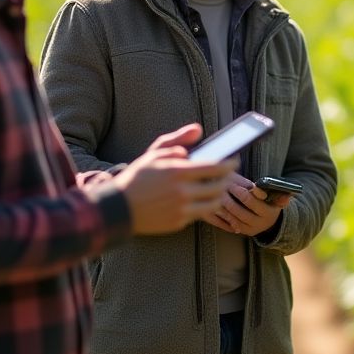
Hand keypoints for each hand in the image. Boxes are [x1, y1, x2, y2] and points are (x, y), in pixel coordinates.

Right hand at [114, 124, 236, 234]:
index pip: (215, 168)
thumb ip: (177, 139)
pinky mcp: (178, 223)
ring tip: (218, 187)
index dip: (229, 164)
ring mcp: (181, 210)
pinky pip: (199, 214)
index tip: (235, 160)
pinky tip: (201, 197)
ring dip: (220, 194)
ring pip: (213, 204)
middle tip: (228, 174)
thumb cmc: (137, 177)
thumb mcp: (154, 152)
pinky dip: (203, 205)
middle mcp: (182, 192)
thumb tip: (198, 130)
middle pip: (218, 187)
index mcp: (177, 171)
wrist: (118, 208)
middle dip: (227, 179)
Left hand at [207, 173, 289, 237]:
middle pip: (240, 210)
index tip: (233, 183)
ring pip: (233, 217)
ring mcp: (249, 229)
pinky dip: (223, 214)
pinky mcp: (242, 232)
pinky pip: (229, 223)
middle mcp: (259, 224)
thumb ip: (281, 197)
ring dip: (224, 205)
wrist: (270, 223)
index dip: (242, 192)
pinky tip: (216, 204)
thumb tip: (287, 196)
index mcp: (268, 214)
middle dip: (231, 197)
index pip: (252, 202)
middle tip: (223, 186)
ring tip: (217, 194)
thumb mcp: (278, 201)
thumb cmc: (272, 204)